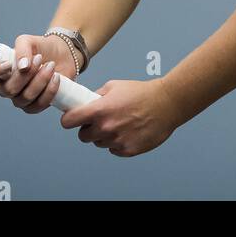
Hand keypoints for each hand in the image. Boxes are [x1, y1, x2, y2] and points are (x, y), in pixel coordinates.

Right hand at [0, 34, 77, 113]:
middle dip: (26, 75)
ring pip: (24, 98)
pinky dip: (49, 91)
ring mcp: (20, 98)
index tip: (8, 64)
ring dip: (40, 81)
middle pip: (8, 90)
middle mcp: (6, 86)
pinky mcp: (35, 105)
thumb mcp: (28, 41)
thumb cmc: (40, 48)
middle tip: (39, 58)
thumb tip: (22, 66)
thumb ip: (22, 49)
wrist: (62, 55)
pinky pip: (38, 105)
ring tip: (51, 66)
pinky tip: (55, 78)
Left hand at [60, 78, 183, 156]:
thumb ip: (97, 96)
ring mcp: (117, 141)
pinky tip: (128, 131)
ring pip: (99, 143)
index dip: (68, 120)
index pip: (69, 121)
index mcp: (100, 110)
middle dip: (88, 129)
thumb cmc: (142, 93)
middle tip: (98, 122)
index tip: (71, 119)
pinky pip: (114, 150)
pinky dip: (117, 143)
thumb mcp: (115, 86)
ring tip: (118, 124)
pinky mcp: (128, 150)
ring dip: (104, 136)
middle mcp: (106, 128)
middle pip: (83, 136)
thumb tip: (85, 103)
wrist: (166, 104)